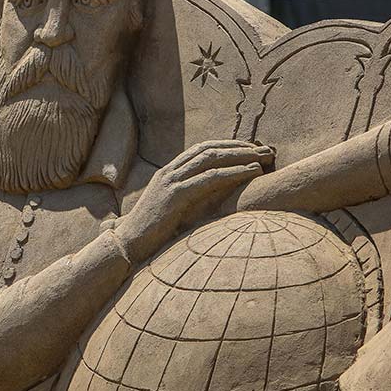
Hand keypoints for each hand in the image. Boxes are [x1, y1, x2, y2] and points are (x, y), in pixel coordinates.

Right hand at [114, 140, 273, 263]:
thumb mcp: (169, 211)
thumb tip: (207, 203)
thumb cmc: (149, 234)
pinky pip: (210, 178)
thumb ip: (184, 200)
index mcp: (168, 173)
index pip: (201, 149)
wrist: (126, 244)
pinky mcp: (175, 195)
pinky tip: (251, 172)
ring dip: (241, 155)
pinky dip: (234, 172)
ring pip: (211, 158)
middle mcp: (169, 171)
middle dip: (238, 146)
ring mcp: (171, 181)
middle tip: (264, 149)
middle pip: (209, 148)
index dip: (227, 145)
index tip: (250, 148)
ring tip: (263, 157)